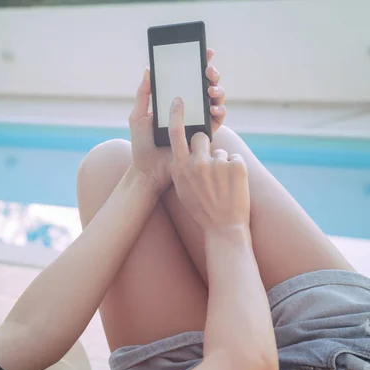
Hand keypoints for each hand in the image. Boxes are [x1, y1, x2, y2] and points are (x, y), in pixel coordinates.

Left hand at [129, 49, 225, 191]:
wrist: (147, 171)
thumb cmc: (141, 144)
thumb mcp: (137, 116)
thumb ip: (143, 94)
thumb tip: (149, 69)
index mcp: (174, 101)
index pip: (189, 78)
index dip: (199, 64)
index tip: (204, 51)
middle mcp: (188, 109)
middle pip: (206, 86)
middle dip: (211, 75)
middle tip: (208, 71)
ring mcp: (197, 122)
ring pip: (215, 100)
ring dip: (218, 91)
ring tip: (211, 89)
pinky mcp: (204, 136)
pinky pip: (217, 121)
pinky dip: (219, 112)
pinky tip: (213, 108)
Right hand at [167, 97, 248, 232]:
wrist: (224, 228)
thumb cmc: (201, 209)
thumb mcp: (182, 188)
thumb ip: (181, 168)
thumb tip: (184, 153)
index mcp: (180, 168)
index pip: (175, 134)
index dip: (176, 114)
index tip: (178, 100)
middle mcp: (197, 163)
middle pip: (201, 137)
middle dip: (206, 146)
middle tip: (210, 166)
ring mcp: (218, 164)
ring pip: (220, 151)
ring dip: (222, 164)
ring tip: (222, 186)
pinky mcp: (237, 166)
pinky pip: (234, 159)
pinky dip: (235, 170)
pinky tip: (233, 186)